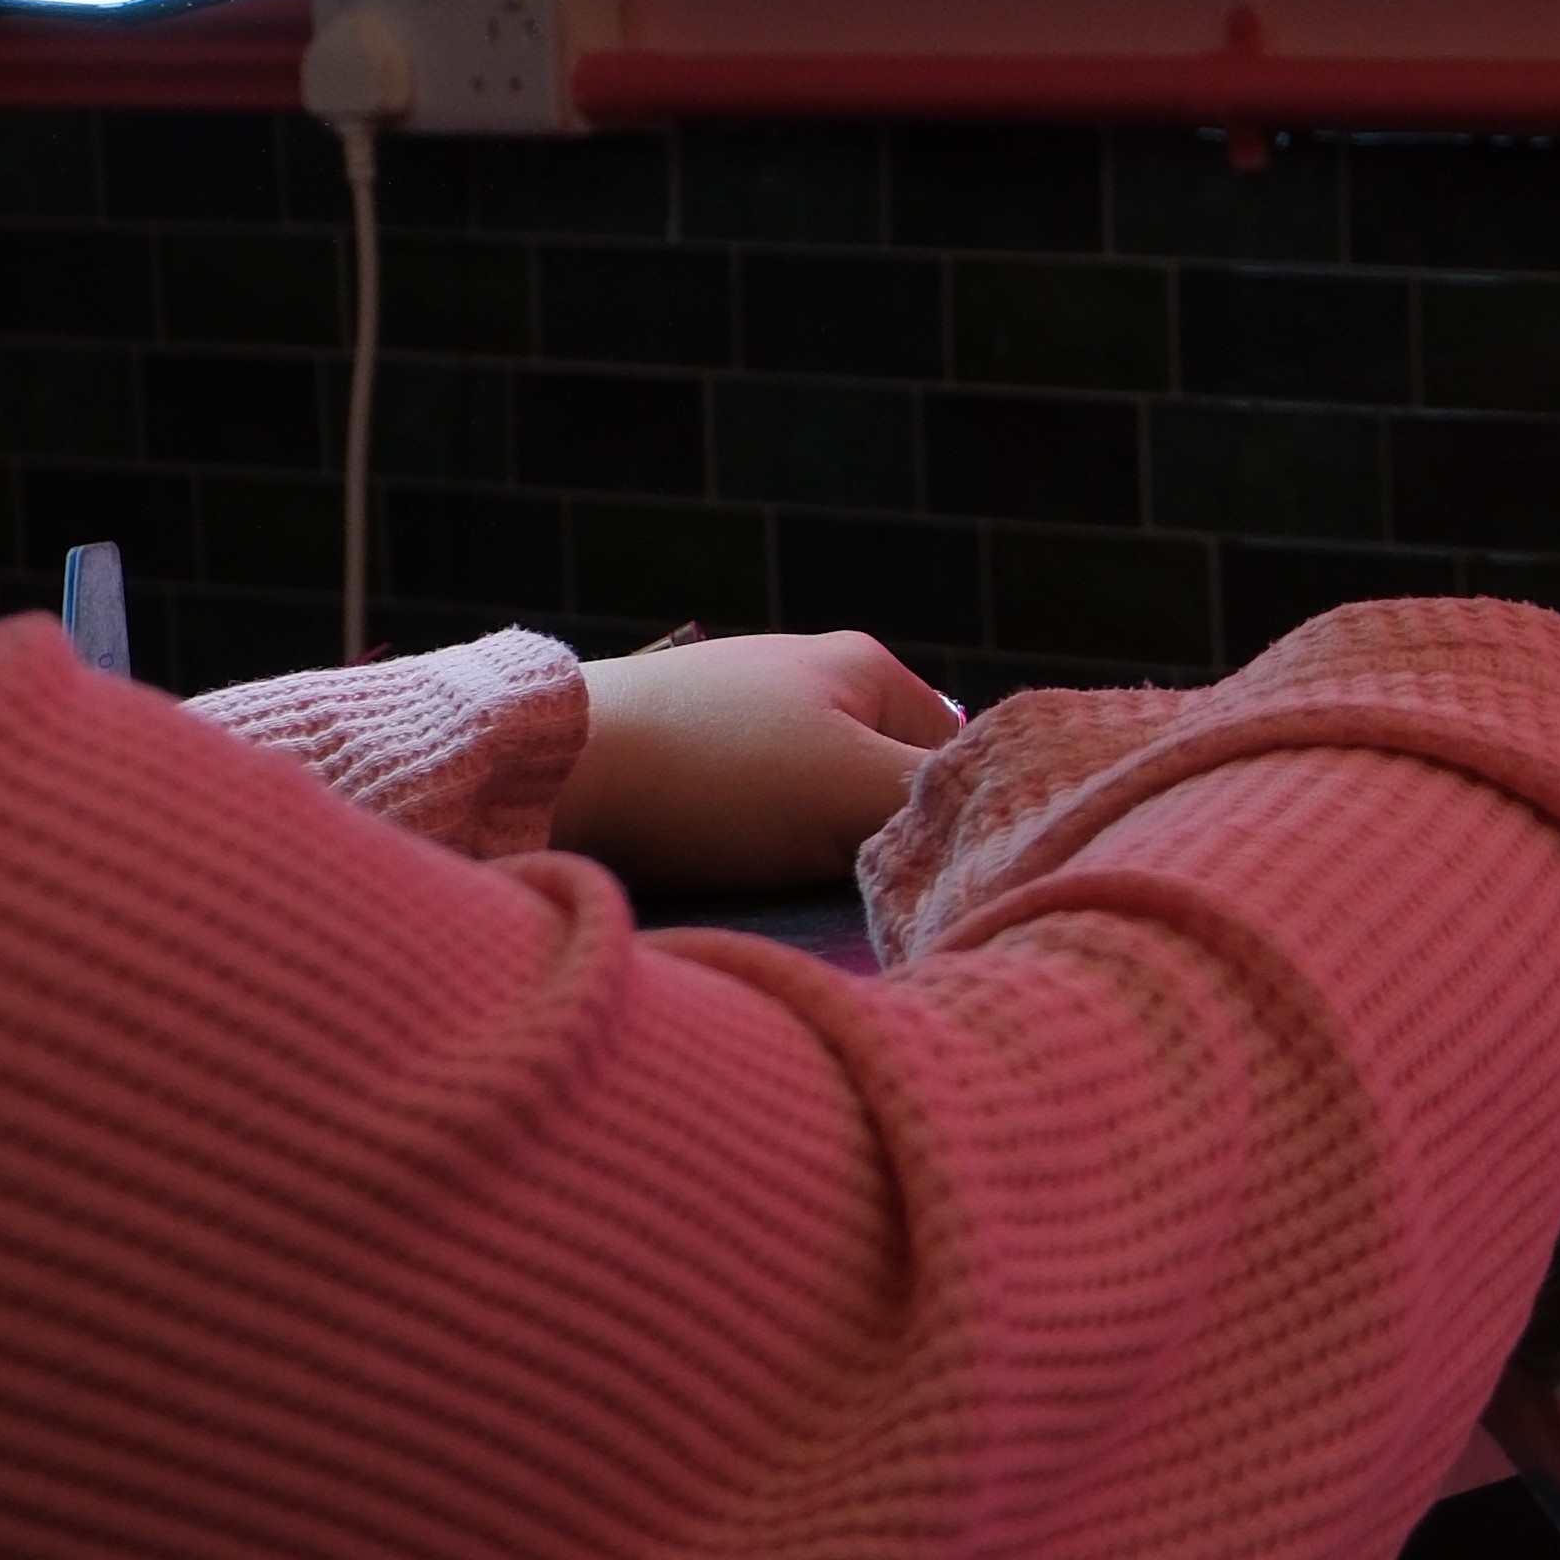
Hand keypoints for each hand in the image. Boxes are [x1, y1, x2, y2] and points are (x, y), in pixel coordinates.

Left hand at [555, 629, 963, 894]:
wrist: (548, 773)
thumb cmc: (715, 777)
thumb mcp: (854, 792)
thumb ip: (944, 807)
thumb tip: (1012, 824)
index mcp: (867, 665)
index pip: (962, 758)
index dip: (957, 824)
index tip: (934, 881)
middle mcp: (808, 676)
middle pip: (887, 786)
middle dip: (879, 844)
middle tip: (855, 894)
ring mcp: (740, 714)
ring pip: (819, 808)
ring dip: (812, 855)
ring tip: (781, 887)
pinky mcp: (682, 759)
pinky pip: (752, 816)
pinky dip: (753, 851)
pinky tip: (731, 876)